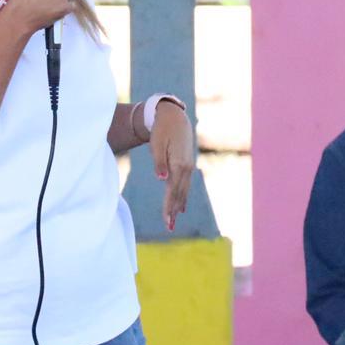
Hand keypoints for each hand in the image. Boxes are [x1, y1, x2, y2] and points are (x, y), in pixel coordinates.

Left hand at [150, 101, 194, 231]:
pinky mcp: (187, 164)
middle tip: (170, 227)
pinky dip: (183, 196)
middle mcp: (186, 167)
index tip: (167, 221)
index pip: (172, 190)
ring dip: (178, 206)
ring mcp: (188, 166)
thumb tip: (162, 179)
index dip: (169, 206)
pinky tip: (182, 207)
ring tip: (174, 221)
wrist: (175, 117)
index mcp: (178, 164)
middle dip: (174, 211)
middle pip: (179, 194)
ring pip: (183, 190)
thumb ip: (159, 163)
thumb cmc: (162, 130)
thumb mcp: (157, 144)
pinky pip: (185, 184)